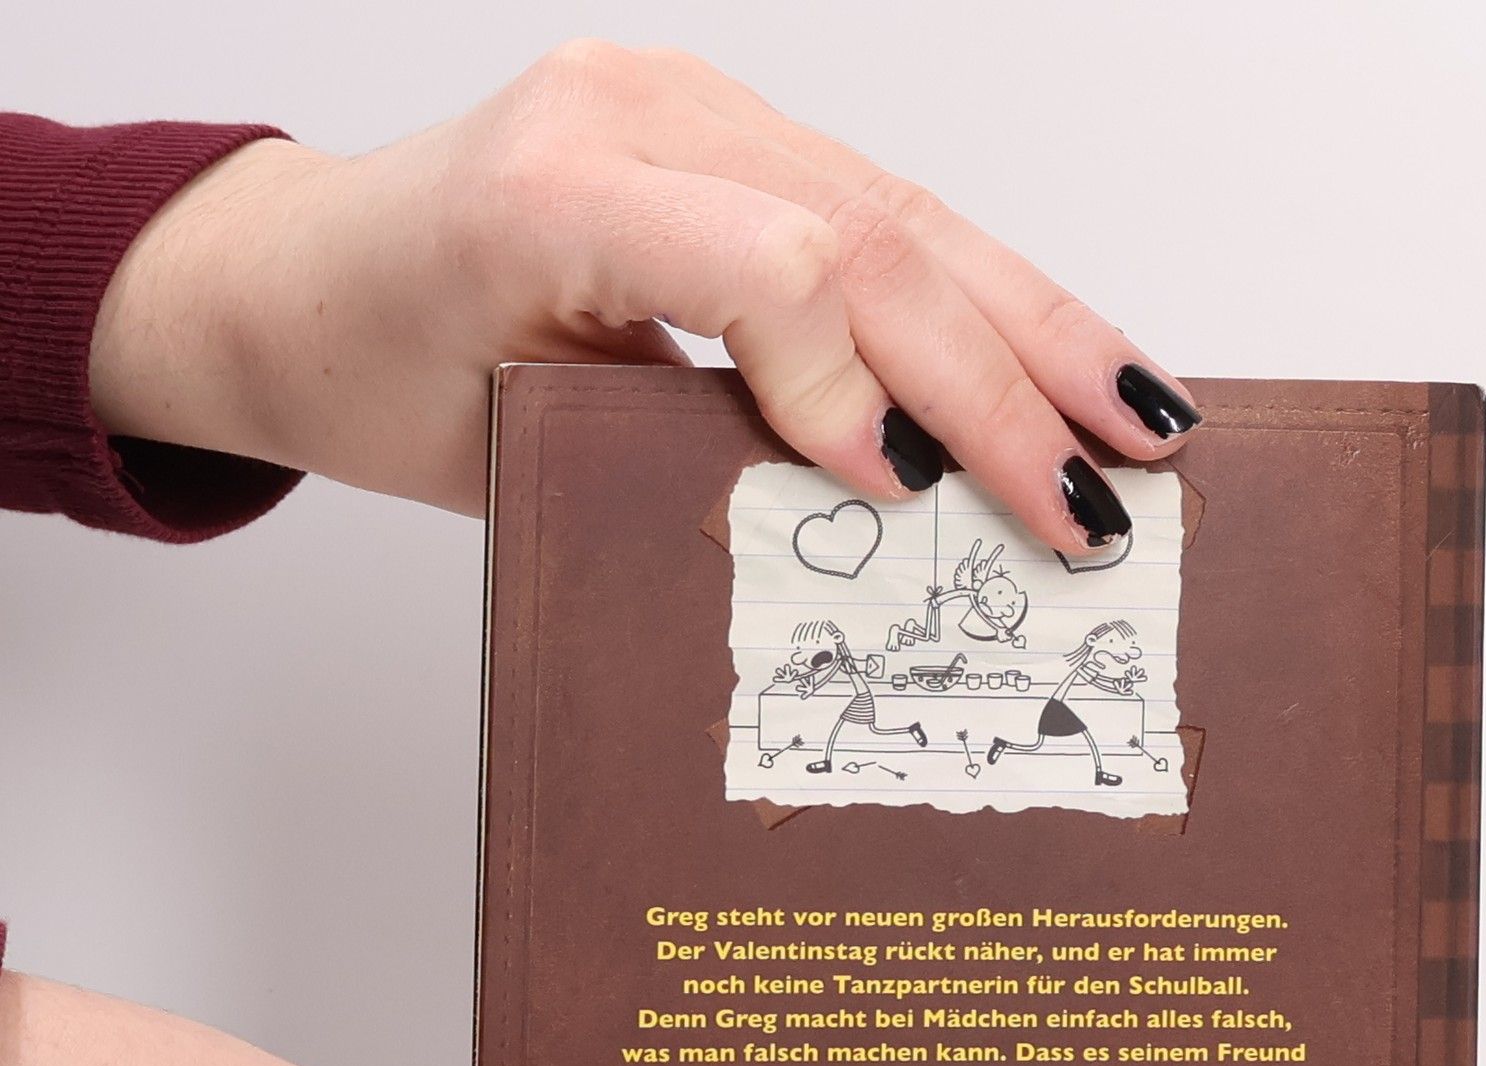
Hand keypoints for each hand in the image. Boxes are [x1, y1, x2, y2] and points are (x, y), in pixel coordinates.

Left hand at [88, 41, 1199, 551]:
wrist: (306, 279)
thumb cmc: (382, 373)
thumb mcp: (510, 450)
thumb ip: (681, 457)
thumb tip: (873, 502)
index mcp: (553, 188)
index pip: (769, 267)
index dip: (860, 387)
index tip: (909, 497)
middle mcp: (635, 114)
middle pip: (874, 238)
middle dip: (1008, 382)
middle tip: (1107, 493)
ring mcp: (690, 106)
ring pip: (908, 214)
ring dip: (1039, 327)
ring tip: (1143, 412)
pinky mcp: (728, 132)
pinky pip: (882, 208)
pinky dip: (982, 293)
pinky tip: (1062, 349)